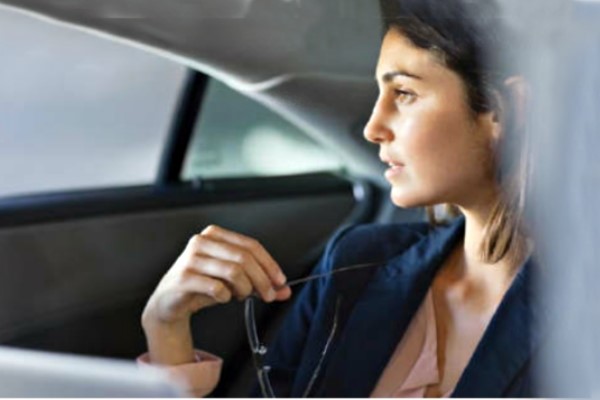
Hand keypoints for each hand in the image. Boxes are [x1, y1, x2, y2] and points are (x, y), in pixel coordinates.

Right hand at [141, 225, 290, 363]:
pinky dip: (226, 297)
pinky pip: (217, 288)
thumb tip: (284, 290)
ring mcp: (190, 259)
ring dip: (244, 289)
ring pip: (233, 271)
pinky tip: (223, 298)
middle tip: (269, 295)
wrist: (169, 303)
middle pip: (244, 258)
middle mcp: (201, 242)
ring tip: (241, 296)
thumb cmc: (202, 286)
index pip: (251, 245)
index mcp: (215, 235)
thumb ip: (259, 283)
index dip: (269, 264)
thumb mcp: (234, 281)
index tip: (280, 281)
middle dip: (262, 279)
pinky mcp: (183, 278)